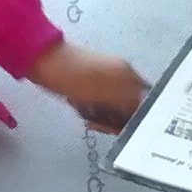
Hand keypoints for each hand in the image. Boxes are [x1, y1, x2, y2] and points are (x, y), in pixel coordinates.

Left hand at [27, 41, 149, 132]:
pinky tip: (77, 106)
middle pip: (128, 107)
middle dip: (114, 118)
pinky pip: (96, 103)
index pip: (144, 102)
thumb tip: (147, 112)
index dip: (136, 118)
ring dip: (99, 114)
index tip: (122, 129)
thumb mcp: (107, 93)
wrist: (44, 62)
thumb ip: (131, 103)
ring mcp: (103, 79)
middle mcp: (120, 76)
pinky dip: (89, 109)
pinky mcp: (87, 84)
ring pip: (111, 107)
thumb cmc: (76, 79)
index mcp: (129, 75)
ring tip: (84, 111)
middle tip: (96, 121)